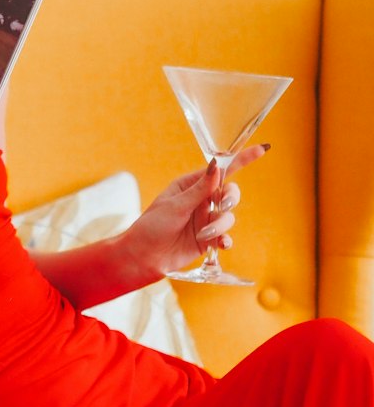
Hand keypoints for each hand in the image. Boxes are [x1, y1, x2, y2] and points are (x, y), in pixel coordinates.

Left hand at [122, 145, 269, 282]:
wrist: (143, 257)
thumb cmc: (151, 226)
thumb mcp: (175, 205)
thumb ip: (199, 189)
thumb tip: (216, 166)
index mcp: (191, 185)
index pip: (219, 170)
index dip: (241, 159)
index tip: (262, 149)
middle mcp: (201, 201)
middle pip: (230, 193)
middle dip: (231, 198)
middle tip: (223, 206)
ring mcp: (206, 220)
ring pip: (229, 217)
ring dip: (220, 225)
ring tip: (204, 234)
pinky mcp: (208, 240)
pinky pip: (225, 237)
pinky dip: (226, 240)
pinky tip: (222, 244)